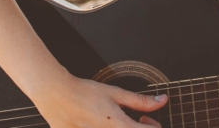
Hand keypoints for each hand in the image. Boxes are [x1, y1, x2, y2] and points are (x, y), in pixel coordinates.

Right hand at [32, 76, 167, 126]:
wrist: (56, 95)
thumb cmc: (84, 93)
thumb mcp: (115, 93)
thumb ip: (141, 101)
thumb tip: (163, 100)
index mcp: (121, 126)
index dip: (152, 126)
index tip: (144, 119)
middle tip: (131, 120)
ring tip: (111, 121)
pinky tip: (97, 124)